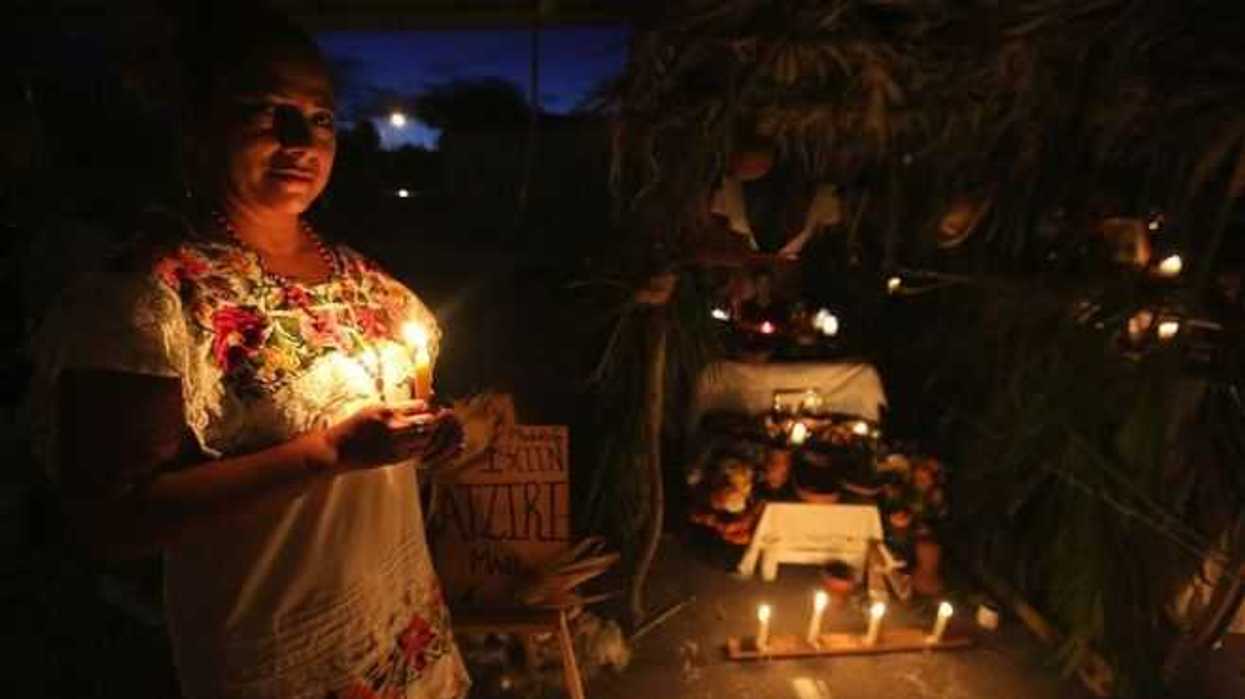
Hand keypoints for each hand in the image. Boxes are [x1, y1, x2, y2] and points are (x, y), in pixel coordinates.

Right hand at [319, 401, 459, 471]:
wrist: (338, 450)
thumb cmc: (353, 427)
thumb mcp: (372, 409)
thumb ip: (394, 407)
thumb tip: (417, 405)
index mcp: (387, 411)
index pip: (420, 406)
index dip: (426, 406)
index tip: (425, 408)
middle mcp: (393, 427)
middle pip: (427, 422)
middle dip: (432, 420)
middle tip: (430, 420)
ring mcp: (395, 444)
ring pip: (425, 439)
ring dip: (428, 435)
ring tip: (423, 433)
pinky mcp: (394, 458)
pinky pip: (416, 452)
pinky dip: (420, 448)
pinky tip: (415, 444)